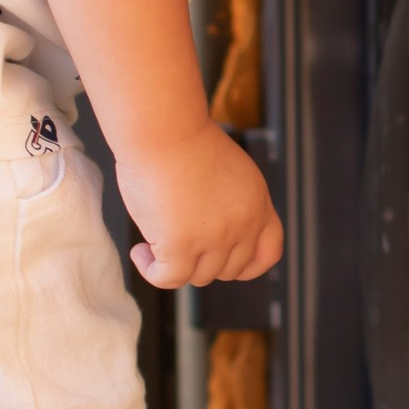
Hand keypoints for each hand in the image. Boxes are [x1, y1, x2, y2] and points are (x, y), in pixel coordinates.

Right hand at [113, 125, 283, 288]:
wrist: (164, 130)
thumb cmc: (184, 140)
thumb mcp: (229, 171)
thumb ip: (231, 203)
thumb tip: (210, 231)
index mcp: (257, 204)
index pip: (269, 253)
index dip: (247, 266)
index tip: (222, 261)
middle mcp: (243, 225)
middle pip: (228, 270)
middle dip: (202, 262)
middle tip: (176, 244)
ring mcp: (214, 238)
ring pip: (199, 277)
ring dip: (173, 265)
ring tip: (150, 243)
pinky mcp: (182, 245)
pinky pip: (169, 279)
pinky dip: (151, 271)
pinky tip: (139, 252)